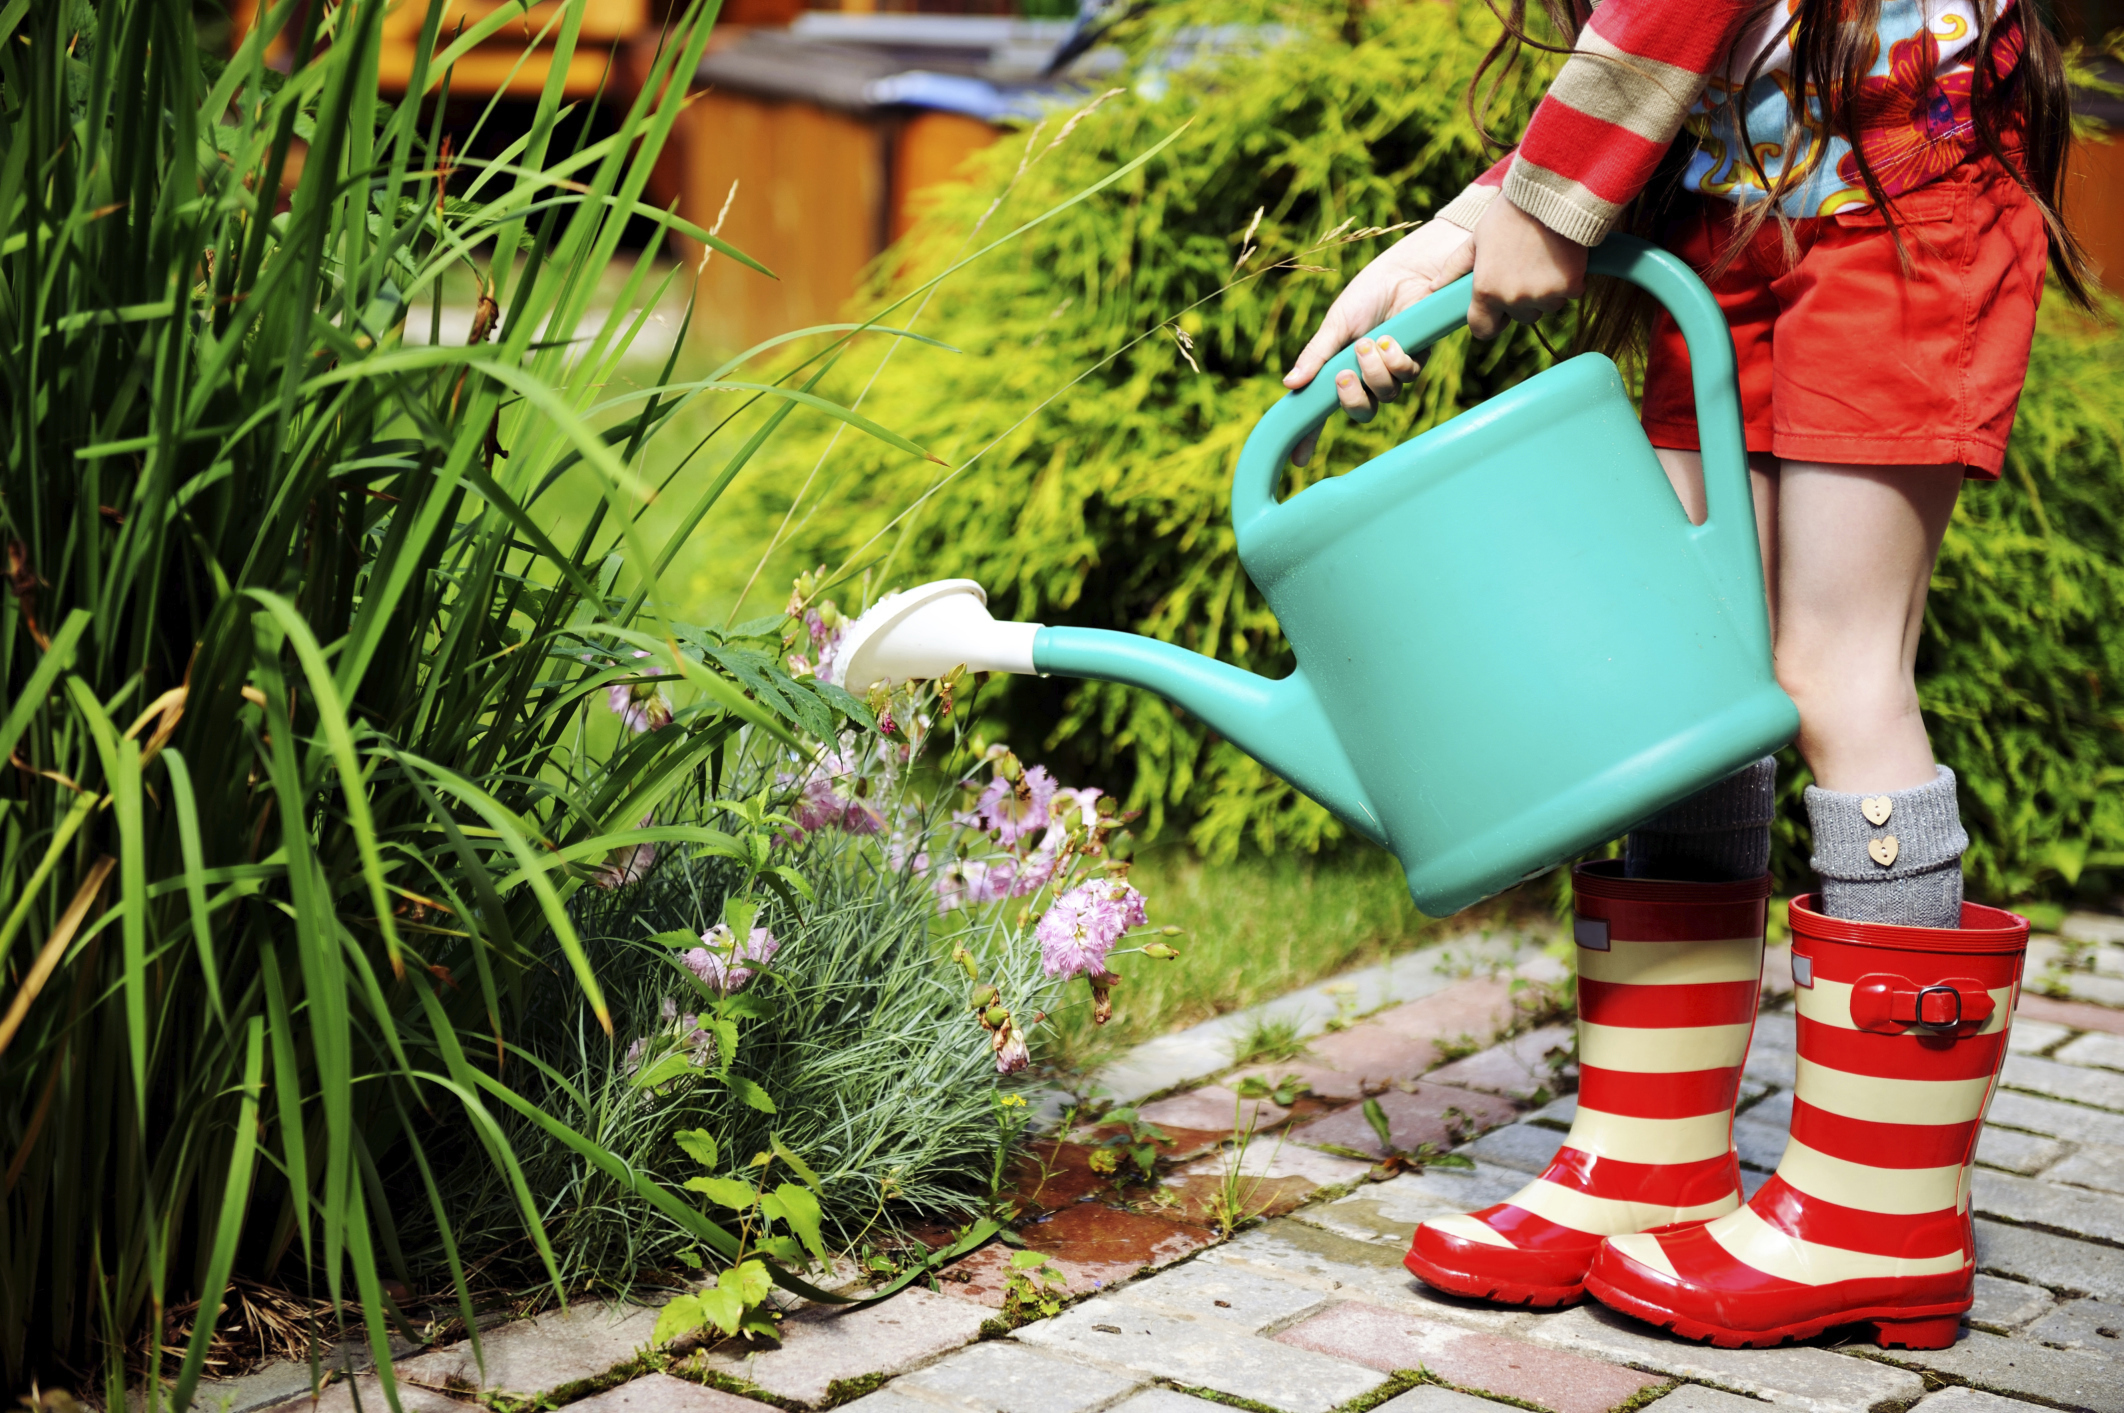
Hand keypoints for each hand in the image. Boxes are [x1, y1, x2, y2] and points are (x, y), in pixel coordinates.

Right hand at [1281, 221, 1474, 465]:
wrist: (1407, 269)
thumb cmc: (1369, 292)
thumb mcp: (1335, 325)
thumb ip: (1315, 356)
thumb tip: (1290, 384)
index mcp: (1339, 368)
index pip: (1322, 409)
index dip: (1309, 435)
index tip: (1295, 459)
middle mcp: (1366, 375)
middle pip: (1359, 411)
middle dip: (1350, 398)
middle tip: (1343, 375)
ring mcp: (1392, 371)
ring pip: (1384, 396)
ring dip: (1374, 373)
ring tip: (1370, 342)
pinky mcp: (1416, 360)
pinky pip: (1405, 377)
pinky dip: (1395, 361)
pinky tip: (1391, 339)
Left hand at [1467, 195, 1585, 339]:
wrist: (1550, 194)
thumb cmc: (1509, 214)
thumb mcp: (1476, 238)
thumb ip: (1455, 267)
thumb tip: (1435, 287)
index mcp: (1485, 290)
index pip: (1483, 330)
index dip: (1491, 322)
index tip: (1499, 312)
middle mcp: (1512, 298)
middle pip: (1522, 317)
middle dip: (1525, 300)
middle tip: (1527, 268)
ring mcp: (1542, 295)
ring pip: (1548, 306)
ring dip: (1548, 290)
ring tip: (1545, 258)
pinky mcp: (1569, 286)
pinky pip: (1571, 294)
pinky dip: (1570, 280)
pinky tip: (1564, 256)